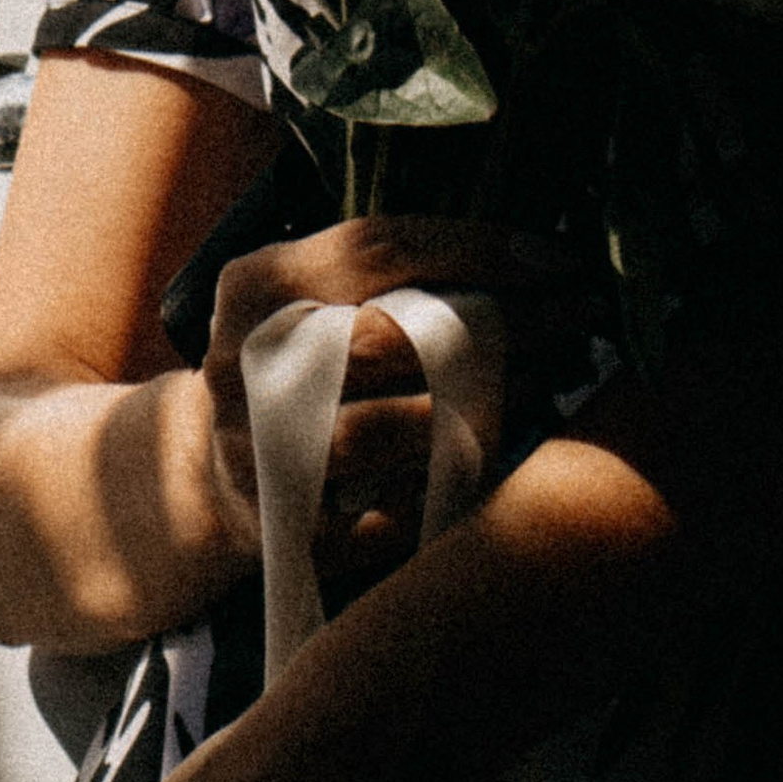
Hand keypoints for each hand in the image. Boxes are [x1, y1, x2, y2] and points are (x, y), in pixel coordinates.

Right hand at [201, 215, 582, 602]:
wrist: (206, 472)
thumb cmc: (295, 360)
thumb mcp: (312, 293)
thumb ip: (391, 269)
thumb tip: (526, 252)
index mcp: (256, 287)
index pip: (377, 249)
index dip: (476, 248)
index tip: (557, 256)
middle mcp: (242, 368)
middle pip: (389, 339)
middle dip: (499, 325)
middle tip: (576, 316)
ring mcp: (254, 457)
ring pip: (387, 430)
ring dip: (482, 405)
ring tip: (546, 380)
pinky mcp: (282, 533)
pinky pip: (387, 513)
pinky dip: (446, 485)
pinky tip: (496, 458)